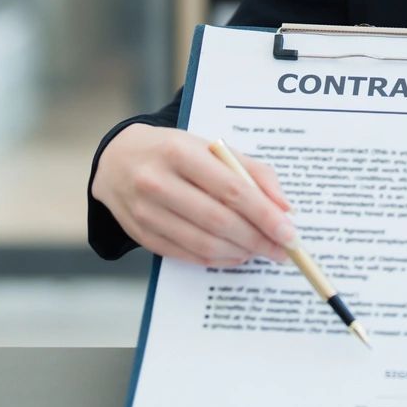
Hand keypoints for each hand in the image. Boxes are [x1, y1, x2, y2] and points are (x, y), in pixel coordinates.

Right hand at [91, 124, 295, 267]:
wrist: (117, 160)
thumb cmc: (173, 151)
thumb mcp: (210, 147)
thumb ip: (250, 170)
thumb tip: (283, 207)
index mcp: (179, 152)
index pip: (231, 189)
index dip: (264, 215)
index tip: (289, 231)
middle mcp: (158, 182)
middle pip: (219, 221)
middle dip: (257, 239)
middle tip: (281, 249)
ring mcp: (146, 212)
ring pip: (203, 243)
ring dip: (240, 252)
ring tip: (261, 251)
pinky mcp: (141, 235)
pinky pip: (187, 255)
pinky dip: (217, 259)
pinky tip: (236, 254)